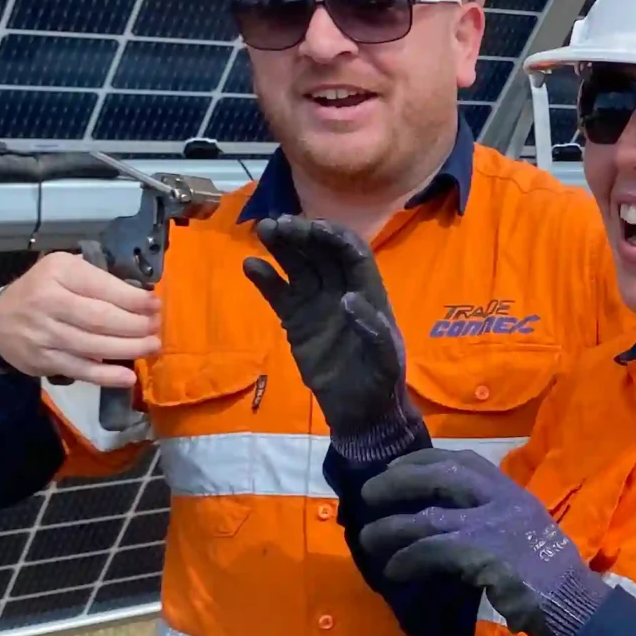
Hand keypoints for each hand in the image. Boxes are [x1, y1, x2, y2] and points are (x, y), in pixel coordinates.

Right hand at [0, 252, 160, 386]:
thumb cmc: (42, 291)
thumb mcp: (63, 271)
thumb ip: (96, 279)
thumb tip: (141, 297)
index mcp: (58, 272)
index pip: (102, 286)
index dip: (133, 299)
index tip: (155, 305)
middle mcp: (48, 301)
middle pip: (101, 318)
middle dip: (135, 325)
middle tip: (156, 328)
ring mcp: (45, 333)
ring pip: (94, 345)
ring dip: (129, 349)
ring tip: (151, 346)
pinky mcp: (44, 360)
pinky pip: (81, 370)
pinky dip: (106, 376)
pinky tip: (128, 377)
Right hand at [243, 216, 418, 451]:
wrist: (359, 412)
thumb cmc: (380, 383)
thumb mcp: (385, 360)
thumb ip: (372, 329)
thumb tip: (348, 298)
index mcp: (369, 293)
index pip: (353, 255)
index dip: (335, 238)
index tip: (314, 227)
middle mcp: (342, 291)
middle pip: (322, 253)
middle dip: (303, 235)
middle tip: (279, 224)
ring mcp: (317, 304)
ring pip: (299, 266)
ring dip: (282, 246)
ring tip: (264, 230)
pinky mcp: (296, 320)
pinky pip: (279, 293)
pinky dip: (266, 278)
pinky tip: (251, 265)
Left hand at [358, 450, 606, 635]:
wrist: (572, 604)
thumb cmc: (550, 576)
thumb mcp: (525, 532)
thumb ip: (494, 519)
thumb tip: (447, 521)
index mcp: (513, 493)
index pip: (466, 459)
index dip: (425, 459)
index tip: (398, 466)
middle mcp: (502, 501)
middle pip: (441, 474)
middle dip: (400, 481)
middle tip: (370, 492)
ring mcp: (492, 527)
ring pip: (427, 517)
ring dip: (391, 527)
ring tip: (368, 538)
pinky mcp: (482, 556)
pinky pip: (431, 551)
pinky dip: (407, 559)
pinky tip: (395, 569)